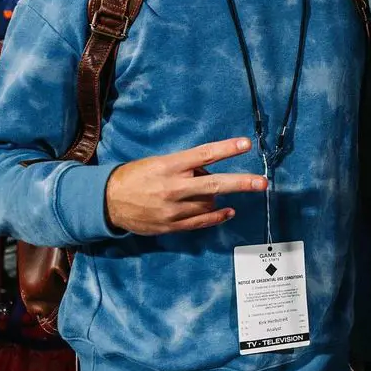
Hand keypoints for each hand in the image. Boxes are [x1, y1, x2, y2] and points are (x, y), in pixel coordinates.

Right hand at [105, 137, 265, 235]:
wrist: (107, 201)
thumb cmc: (137, 176)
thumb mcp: (160, 162)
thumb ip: (186, 167)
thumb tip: (211, 172)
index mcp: (169, 166)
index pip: (204, 154)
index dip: (227, 149)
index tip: (246, 144)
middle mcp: (173, 187)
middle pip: (215, 184)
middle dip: (241, 183)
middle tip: (262, 183)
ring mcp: (173, 209)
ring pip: (209, 203)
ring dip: (215, 197)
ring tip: (199, 192)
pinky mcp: (171, 226)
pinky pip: (202, 222)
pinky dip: (217, 217)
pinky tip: (228, 211)